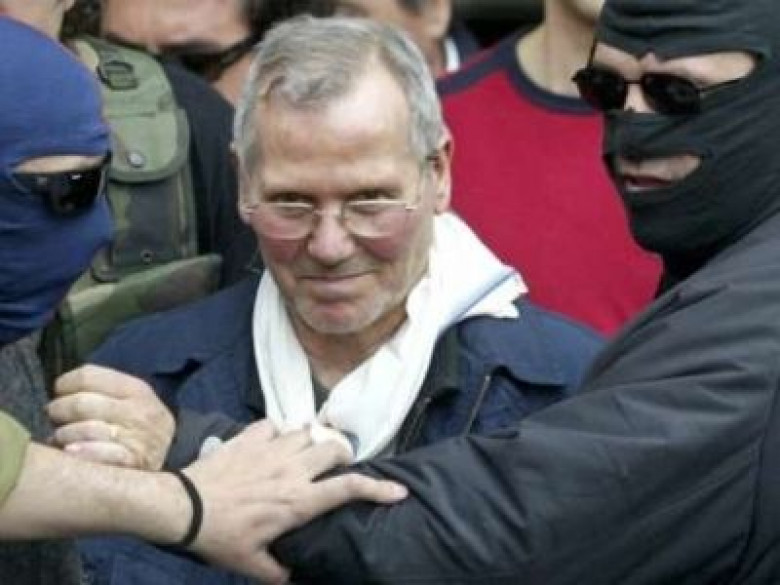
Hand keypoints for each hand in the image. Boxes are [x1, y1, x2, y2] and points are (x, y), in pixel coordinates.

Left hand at [47, 365, 173, 470]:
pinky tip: (73, 453)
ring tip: (64, 440)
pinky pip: (99, 454)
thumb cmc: (141, 432)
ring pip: (84, 429)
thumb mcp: (134, 403)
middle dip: (58, 411)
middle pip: (81, 403)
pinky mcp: (135, 463)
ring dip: (64, 436)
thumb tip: (60, 392)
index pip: (88, 376)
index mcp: (138, 389)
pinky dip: (82, 453)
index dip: (65, 385)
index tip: (61, 395)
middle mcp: (140, 411)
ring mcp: (139, 437)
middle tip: (56, 420)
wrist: (179, 475)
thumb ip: (105, 392)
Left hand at [182, 420, 406, 583]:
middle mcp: (292, 470)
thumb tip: (294, 577)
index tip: (398, 490)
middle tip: (335, 465)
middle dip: (342, 454)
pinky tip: (271, 443)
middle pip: (334, 448)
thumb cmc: (220, 537)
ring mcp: (271, 448)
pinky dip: (278, 432)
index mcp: (299, 501)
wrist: (182, 507)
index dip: (378, 488)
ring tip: (303, 453)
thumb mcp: (251, 564)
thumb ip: (278, 572)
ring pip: (308, 431)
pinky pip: (275, 424)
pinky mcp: (250, 437)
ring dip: (311, 441)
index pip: (348, 489)